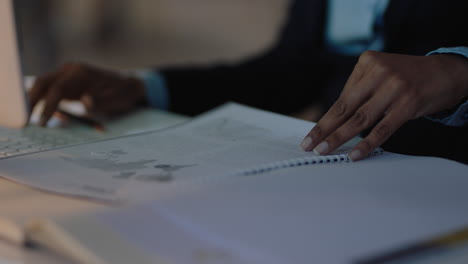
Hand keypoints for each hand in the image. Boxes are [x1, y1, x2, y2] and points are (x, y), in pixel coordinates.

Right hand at [29, 63, 145, 125]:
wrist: (129, 86)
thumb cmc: (122, 93)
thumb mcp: (116, 99)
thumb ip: (100, 101)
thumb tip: (85, 102)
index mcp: (80, 72)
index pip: (57, 88)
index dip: (48, 105)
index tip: (42, 121)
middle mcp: (70, 71)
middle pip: (42, 83)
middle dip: (31, 100)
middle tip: (25, 119)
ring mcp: (67, 77)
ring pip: (43, 88)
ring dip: (37, 102)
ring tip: (33, 120)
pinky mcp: (67, 86)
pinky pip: (52, 94)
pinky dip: (48, 105)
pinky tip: (52, 119)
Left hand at [300, 51, 467, 160]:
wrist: (446, 73)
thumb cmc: (407, 78)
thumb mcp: (381, 75)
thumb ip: (360, 92)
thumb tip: (334, 121)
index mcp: (367, 62)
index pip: (342, 97)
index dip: (326, 119)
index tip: (312, 134)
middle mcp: (379, 71)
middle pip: (345, 107)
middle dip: (324, 128)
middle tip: (308, 145)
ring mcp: (394, 87)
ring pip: (360, 119)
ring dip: (338, 137)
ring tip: (323, 150)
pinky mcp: (408, 103)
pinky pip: (382, 128)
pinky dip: (366, 143)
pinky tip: (354, 154)